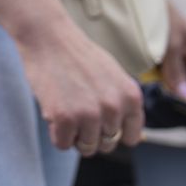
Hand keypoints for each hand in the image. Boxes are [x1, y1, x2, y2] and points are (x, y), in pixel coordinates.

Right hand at [17, 20, 143, 156]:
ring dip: (74, 134)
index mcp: (131, 97)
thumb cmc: (79, 57)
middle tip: (78, 109)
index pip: (130, 138)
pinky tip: (54, 111)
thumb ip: (124, 105)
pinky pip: (62, 144)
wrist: (49, 38)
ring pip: (86, 147)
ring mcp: (89, 114)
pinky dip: (56, 132)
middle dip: (92, 133)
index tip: (101, 121)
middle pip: (107, 144)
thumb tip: (136, 139)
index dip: (114, 132)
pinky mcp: (64, 118)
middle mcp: (114, 108)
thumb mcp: (114, 77)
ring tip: (67, 108)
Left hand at [158, 2, 185, 100]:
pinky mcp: (159, 50)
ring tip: (152, 95)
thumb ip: (177, 72)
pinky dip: (153, 75)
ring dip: (164, 83)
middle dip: (180, 91)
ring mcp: (174, 52)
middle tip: (166, 105)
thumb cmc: (163, 17)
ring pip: (173, 75)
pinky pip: (160, 68)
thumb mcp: (171, 46)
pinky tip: (142, 81)